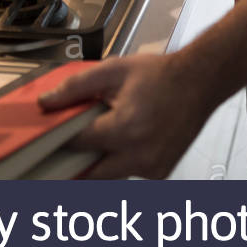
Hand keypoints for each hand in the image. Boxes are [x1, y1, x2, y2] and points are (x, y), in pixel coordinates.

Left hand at [43, 52, 216, 179]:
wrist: (200, 82)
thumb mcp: (115, 70)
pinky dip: (121, 162)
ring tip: (101, 137)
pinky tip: (126, 141)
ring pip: (109, 176)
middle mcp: (138, 155)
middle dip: (75, 162)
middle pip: (90, 173)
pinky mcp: (159, 173)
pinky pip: (129, 174)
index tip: (49, 138)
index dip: (59, 140)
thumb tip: (46, 101)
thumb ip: (77, 86)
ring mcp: (151, 168)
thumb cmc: (160, 74)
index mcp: (124, 128)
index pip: (78, 145)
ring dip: (99, 162)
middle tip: (63, 151)